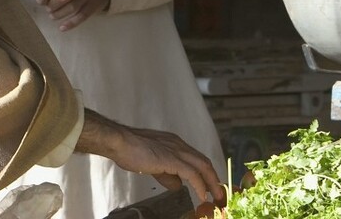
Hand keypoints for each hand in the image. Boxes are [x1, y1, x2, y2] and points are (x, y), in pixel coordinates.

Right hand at [76, 110, 224, 206]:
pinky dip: (200, 186)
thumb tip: (178, 186)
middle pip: (204, 162)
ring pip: (202, 166)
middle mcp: (179, 145)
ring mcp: (176, 150)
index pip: (197, 159)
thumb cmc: (130, 151)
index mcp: (175, 144)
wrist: (119, 142)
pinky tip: (203, 196)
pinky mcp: (171, 159)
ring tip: (217, 198)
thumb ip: (167, 175)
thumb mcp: (152, 164)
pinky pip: (192, 174)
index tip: (213, 186)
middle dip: (215, 179)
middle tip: (221, 195)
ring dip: (212, 183)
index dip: (207, 173)